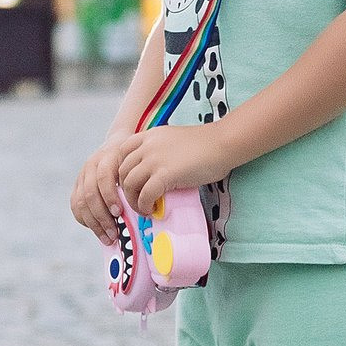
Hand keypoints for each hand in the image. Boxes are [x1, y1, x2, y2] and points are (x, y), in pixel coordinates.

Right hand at [70, 133, 146, 239]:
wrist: (116, 144)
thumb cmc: (133, 160)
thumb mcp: (137, 163)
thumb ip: (139, 179)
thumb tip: (146, 204)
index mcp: (108, 158)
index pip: (103, 178)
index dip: (109, 197)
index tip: (119, 213)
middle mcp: (91, 165)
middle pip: (90, 194)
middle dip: (102, 217)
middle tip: (114, 233)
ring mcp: (82, 175)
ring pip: (80, 202)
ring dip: (94, 223)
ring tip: (108, 238)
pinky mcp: (77, 184)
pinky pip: (75, 205)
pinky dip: (84, 219)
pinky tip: (96, 229)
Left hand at [115, 123, 238, 216]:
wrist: (223, 143)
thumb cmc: (206, 145)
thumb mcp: (174, 140)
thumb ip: (160, 152)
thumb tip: (154, 174)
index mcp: (149, 135)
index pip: (122, 152)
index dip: (122, 170)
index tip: (130, 182)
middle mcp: (147, 146)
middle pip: (122, 171)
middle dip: (126, 189)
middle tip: (136, 200)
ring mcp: (154, 160)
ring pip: (129, 185)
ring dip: (134, 200)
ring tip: (144, 208)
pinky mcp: (164, 175)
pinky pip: (145, 195)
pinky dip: (145, 206)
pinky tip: (152, 210)